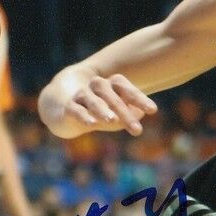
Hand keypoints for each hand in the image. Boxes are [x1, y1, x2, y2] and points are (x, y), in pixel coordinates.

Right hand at [43, 69, 157, 139]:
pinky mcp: (67, 107)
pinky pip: (75, 110)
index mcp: (110, 85)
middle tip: (137, 130)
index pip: (125, 88)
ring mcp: (81, 95)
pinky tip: (91, 123)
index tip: (153, 110)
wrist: (62, 109)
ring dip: (102, 109)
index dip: (139, 98)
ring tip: (112, 120)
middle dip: (125, 112)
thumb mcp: (113, 114)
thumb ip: (127, 114)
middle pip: (111, 95)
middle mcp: (95, 86)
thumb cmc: (95, 111)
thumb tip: (140, 114)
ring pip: (92, 100)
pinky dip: (84, 116)